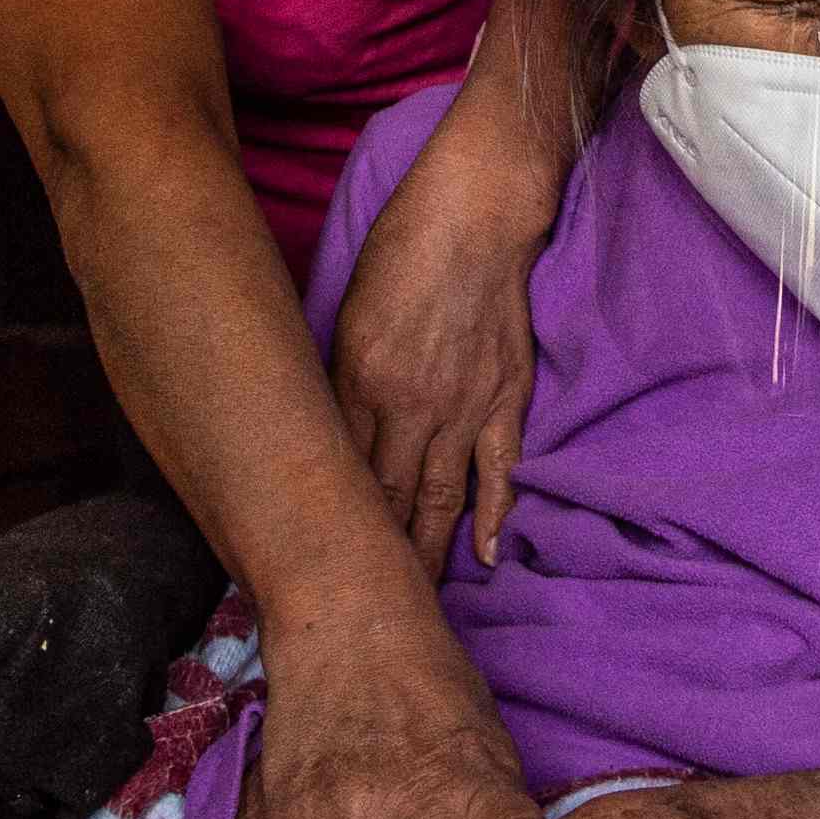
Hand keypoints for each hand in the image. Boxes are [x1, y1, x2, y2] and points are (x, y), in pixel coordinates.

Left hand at [333, 105, 557, 567]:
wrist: (479, 213)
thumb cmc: (404, 248)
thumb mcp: (348, 312)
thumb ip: (340, 380)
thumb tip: (329, 434)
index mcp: (359, 382)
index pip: (338, 473)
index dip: (328, 523)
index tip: (312, 563)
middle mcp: (409, 405)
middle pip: (385, 500)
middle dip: (371, 557)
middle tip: (357, 605)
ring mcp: (464, 406)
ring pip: (438, 498)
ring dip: (424, 553)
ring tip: (412, 601)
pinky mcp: (506, 398)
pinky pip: (499, 471)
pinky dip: (491, 516)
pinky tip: (483, 556)